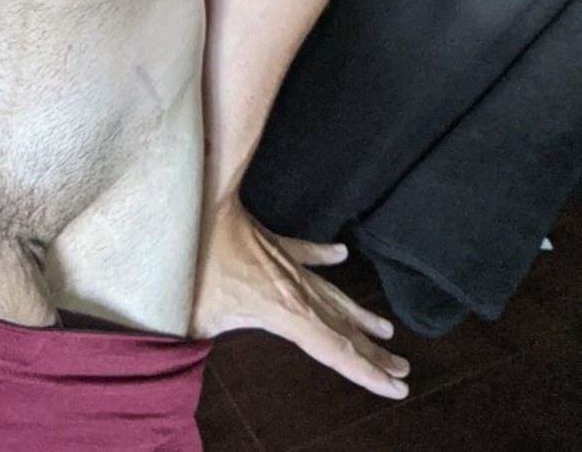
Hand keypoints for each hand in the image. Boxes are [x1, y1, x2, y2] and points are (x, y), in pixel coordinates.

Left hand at [191, 197, 410, 399]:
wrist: (202, 205)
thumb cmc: (197, 260)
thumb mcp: (197, 314)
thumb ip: (202, 339)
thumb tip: (192, 349)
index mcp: (286, 311)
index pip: (335, 351)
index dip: (366, 373)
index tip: (396, 389)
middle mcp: (297, 290)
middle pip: (343, 328)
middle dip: (374, 353)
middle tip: (403, 370)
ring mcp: (288, 264)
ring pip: (333, 295)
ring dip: (360, 315)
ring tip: (386, 330)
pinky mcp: (274, 244)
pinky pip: (307, 253)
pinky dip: (325, 256)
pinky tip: (341, 254)